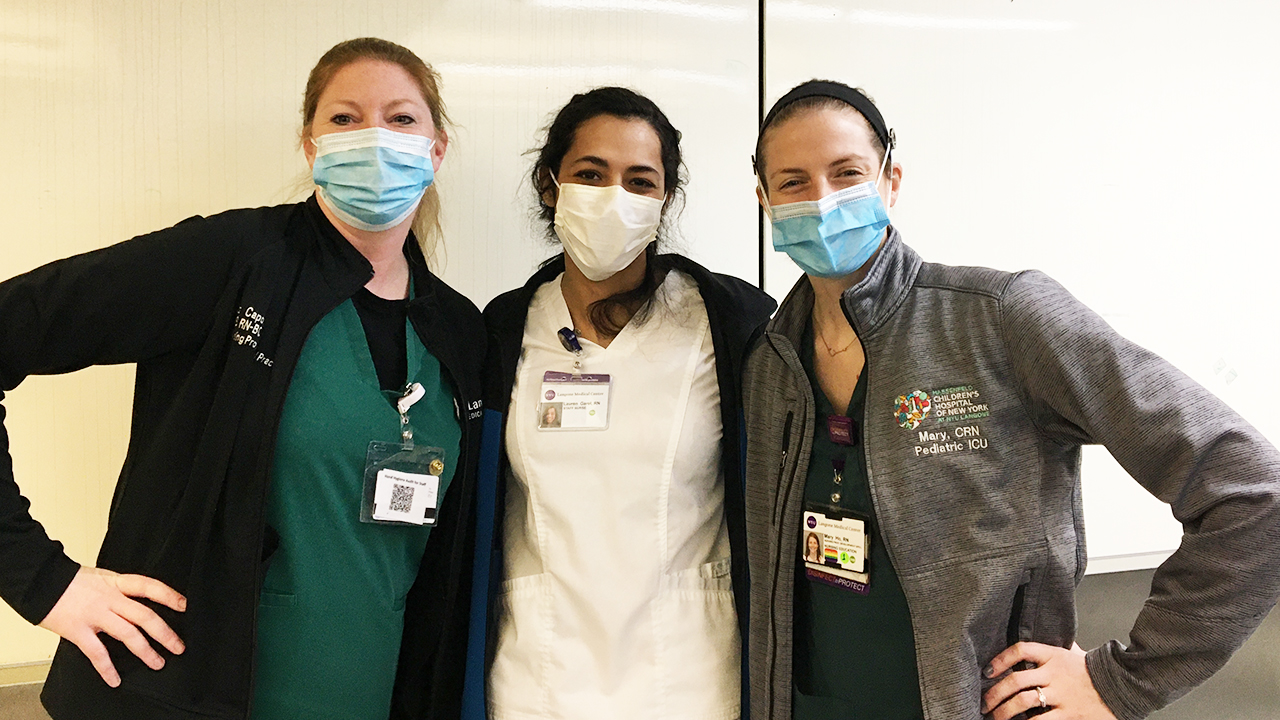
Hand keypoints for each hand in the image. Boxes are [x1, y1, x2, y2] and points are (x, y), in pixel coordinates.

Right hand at [38, 567, 185, 686]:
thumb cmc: (71, 581)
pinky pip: (97, 653)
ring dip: (146, 651)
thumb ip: (119, 589)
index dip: (169, 595)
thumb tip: (137, 600)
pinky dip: (107, 669)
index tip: (185, 606)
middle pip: (145, 616)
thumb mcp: (102, 577)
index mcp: (116, 583)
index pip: (149, 586)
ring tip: (157, 662)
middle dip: (165, 633)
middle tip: (178, 646)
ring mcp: (95, 615)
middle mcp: (110, 599)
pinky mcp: (79, 631)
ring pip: (128, 634)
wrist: (40, 582)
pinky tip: (115, 679)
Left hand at [981, 642, 1116, 719]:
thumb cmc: (1095, 672)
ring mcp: (1061, 694)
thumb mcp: (1077, 654)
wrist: (1125, 686)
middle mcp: (1054, 673)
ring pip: (1022, 701)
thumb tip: (1044, 647)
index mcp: (1054, 655)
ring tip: (995, 718)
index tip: (987, 671)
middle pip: (1015, 680)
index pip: (1021, 649)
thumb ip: (1059, 650)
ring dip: (1004, 712)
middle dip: (994, 694)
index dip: (1000, 659)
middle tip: (985, 704)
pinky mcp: (1070, 714)